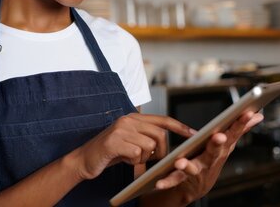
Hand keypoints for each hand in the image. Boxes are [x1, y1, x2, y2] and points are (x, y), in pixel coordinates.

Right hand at [73, 113, 194, 179]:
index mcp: (134, 117)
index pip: (163, 119)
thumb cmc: (110, 152)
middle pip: (159, 134)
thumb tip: (166, 144)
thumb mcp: (131, 142)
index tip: (194, 133)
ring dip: (144, 158)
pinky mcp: (114, 141)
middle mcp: (128, 119)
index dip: (180, 126)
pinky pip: (137, 154)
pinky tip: (123, 159)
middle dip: (161, 151)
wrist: (84, 159)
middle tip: (153, 159)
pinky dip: (133, 162)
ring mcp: (121, 129)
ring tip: (131, 158)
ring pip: (149, 146)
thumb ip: (146, 138)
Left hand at [154, 111, 262, 202]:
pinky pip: (175, 179)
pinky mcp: (184, 179)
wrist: (196, 188)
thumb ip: (240, 130)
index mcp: (221, 149)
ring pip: (194, 167)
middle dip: (218, 143)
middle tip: (220, 136)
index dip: (241, 124)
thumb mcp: (227, 145)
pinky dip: (168, 181)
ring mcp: (199, 171)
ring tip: (181, 162)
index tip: (248, 113)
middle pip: (216, 150)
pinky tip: (160, 182)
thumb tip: (257, 115)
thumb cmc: (211, 160)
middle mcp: (212, 160)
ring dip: (189, 165)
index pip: (233, 134)